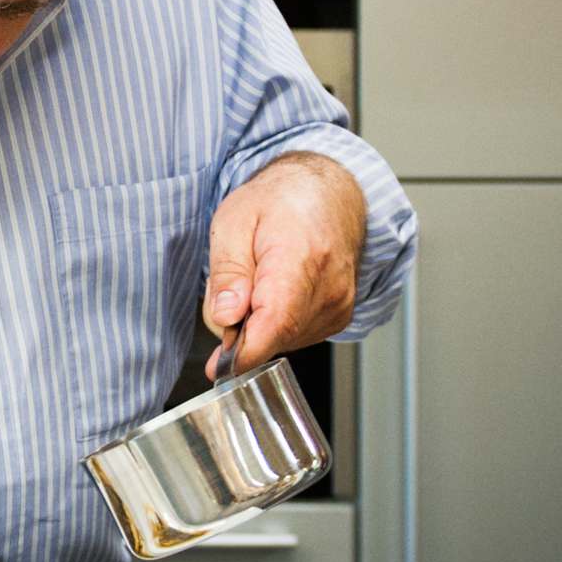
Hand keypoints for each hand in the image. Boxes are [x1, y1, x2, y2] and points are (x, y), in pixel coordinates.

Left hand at [202, 153, 367, 379]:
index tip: (219, 367)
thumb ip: (228, 272)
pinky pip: (299, 335)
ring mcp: (340, 304)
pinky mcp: (341, 315)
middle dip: (244, 329)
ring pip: (286, 339)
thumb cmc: (278, 202)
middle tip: (231, 295)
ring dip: (261, 325)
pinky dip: (279, 323)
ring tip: (258, 283)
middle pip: (277, 335)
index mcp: (300, 259)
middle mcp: (329, 287)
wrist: (326, 194)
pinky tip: (275, 293)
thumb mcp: (233, 221)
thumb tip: (225, 317)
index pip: (276, 322)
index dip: (245, 351)